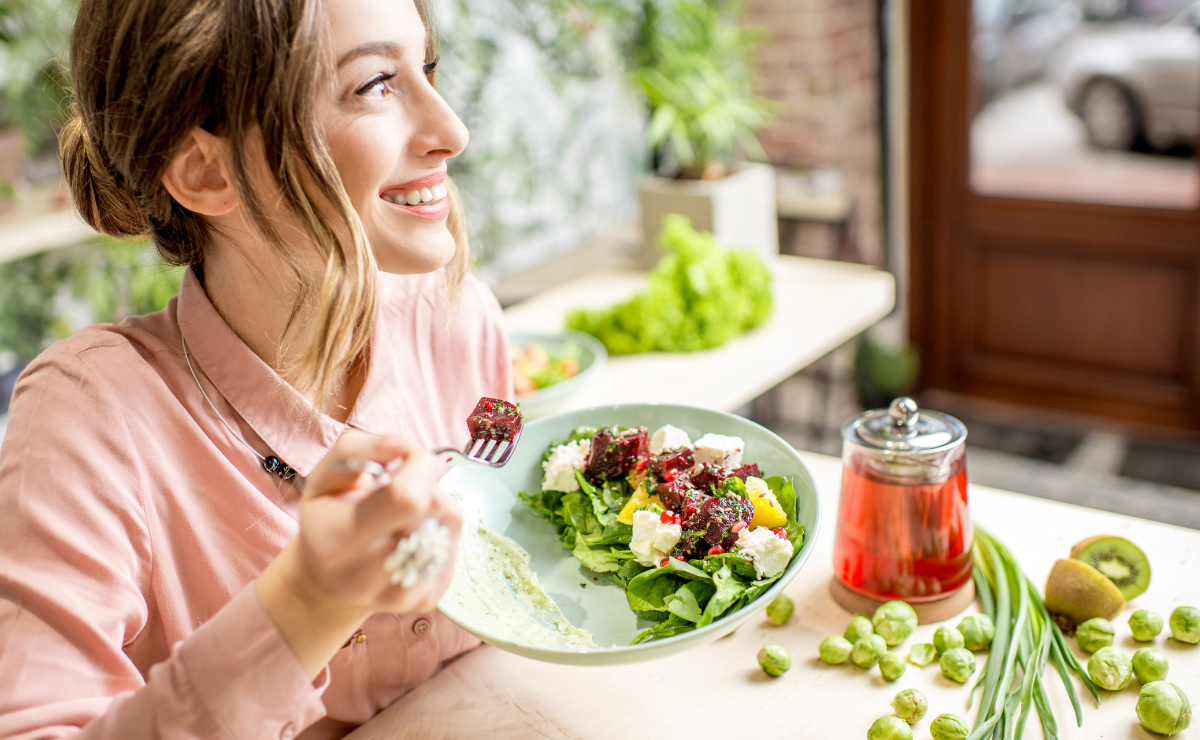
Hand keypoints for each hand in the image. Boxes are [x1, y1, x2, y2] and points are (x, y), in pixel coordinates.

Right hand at [255, 431, 461, 677]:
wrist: (326, 584)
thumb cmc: (326, 520)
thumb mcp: (323, 476)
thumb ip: (358, 449)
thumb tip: (405, 445)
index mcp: (338, 541)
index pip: (406, 498)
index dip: (418, 465)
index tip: (406, 458)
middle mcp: (368, 576)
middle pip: (434, 506)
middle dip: (426, 481)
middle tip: (401, 484)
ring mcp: (403, 594)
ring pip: (450, 521)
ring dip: (435, 502)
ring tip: (404, 511)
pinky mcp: (429, 599)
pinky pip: (455, 542)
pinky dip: (440, 527)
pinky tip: (413, 532)